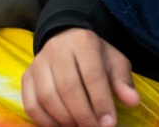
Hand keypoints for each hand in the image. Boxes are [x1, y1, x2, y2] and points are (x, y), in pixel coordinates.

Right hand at [22, 28, 139, 126]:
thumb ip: (122, 81)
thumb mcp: (114, 62)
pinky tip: (60, 126)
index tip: (109, 124)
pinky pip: (30, 103)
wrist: (67, 40)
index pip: (92, 75)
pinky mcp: (26, 76)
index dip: (101, 103)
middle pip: (67, 87)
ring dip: (65, 120)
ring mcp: (38, 63)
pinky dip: (45, 121)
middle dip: (83, 115)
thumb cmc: (95, 56)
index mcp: (83, 42)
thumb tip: (132, 101)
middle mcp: (56, 49)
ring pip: (47, 97)